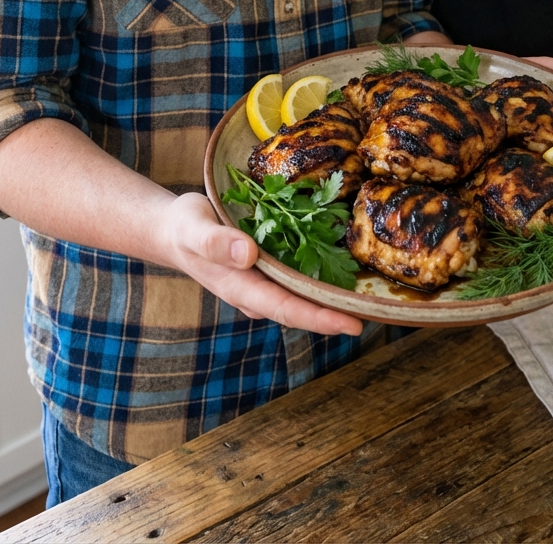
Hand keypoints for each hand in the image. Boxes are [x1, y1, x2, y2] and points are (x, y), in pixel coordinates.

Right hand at [159, 192, 363, 336]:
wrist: (174, 228)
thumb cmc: (184, 228)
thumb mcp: (193, 229)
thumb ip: (216, 242)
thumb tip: (249, 254)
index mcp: (241, 288)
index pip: (287, 309)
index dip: (320, 318)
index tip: (352, 324)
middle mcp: (258, 290)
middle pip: (303, 307)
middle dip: (338, 313)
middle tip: (378, 313)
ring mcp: (265, 280)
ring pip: (304, 292)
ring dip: (334, 295)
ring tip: (371, 294)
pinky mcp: (270, 265)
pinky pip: (300, 273)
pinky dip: (322, 271)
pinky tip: (346, 264)